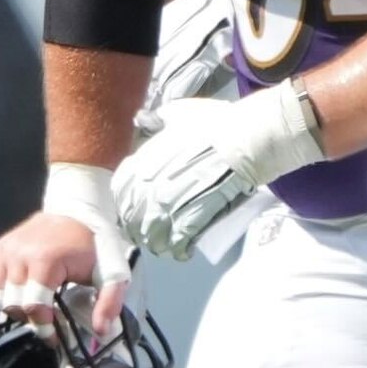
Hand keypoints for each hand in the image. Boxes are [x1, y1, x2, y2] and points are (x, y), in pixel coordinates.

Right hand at [0, 198, 125, 336]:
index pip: (33, 306)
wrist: (77, 208)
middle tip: (47, 321)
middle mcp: (19, 254)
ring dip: (13, 308)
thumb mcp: (112, 273)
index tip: (55, 337)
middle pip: (13, 303)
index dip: (43, 328)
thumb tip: (101, 333)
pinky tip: (17, 295)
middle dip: (30, 320)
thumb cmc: (94, 243)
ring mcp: (6, 249)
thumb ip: (109, 303)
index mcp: (46, 260)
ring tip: (33, 308)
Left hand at [114, 77, 326, 261]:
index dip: (125, 205)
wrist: (245, 139)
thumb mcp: (178, 115)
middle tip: (150, 235)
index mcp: (144, 161)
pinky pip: (178, 244)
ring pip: (153, 236)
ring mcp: (170, 205)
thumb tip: (145, 120)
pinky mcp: (193, 220)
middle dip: (139, 229)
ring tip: (167, 246)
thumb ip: (159, 121)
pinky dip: (180, 251)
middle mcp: (150, 186)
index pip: (121, 192)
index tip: (133, 211)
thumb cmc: (215, 124)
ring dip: (158, 244)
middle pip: (133, 219)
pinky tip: (184, 252)